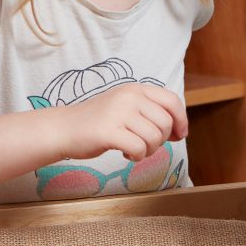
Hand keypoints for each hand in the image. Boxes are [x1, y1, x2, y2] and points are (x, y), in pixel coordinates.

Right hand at [58, 83, 188, 161]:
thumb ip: (151, 113)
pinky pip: (139, 148)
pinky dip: (137, 156)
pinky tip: (126, 154)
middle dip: (161, 140)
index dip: (181, 119)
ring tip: (134, 149)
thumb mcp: (127, 107)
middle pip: (165, 123)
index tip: (179, 135)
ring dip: (149, 150)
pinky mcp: (108, 131)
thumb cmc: (99, 122)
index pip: (172, 100)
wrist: (64, 128)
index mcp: (136, 89)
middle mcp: (129, 96)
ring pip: (154, 137)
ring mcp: (118, 112)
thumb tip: (180, 131)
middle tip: (145, 145)